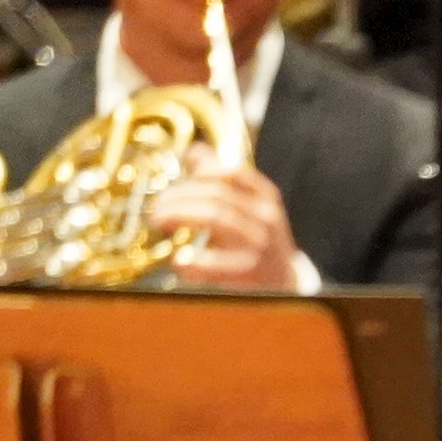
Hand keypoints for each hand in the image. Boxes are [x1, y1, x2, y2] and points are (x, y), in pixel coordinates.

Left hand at [155, 159, 300, 289]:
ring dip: (179, 215)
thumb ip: (224, 182)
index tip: (180, 177)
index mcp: (266, 200)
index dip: (200, 170)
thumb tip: (195, 151)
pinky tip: (178, 262)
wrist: (284, 289)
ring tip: (159, 222)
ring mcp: (261, 247)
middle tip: (157, 205)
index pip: (233, 172)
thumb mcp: (249, 210)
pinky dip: (189, 261)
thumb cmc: (257, 247)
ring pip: (215, 217)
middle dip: (179, 196)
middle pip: (216, 194)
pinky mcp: (250, 275)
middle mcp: (267, 220)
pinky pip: (213, 262)